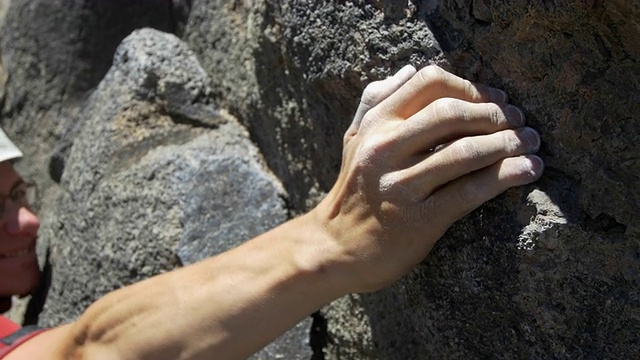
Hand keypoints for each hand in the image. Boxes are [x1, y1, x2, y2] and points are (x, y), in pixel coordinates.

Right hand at [312, 65, 543, 293]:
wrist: (334, 248)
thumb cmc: (353, 191)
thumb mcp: (354, 140)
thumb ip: (375, 101)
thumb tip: (408, 69)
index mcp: (376, 124)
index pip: (429, 82)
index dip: (471, 86)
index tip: (495, 99)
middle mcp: (385, 148)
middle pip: (452, 112)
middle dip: (496, 114)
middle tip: (520, 122)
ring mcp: (402, 184)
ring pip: (466, 151)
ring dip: (509, 143)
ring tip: (532, 145)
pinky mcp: (419, 219)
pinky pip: (471, 190)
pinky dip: (506, 176)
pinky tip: (528, 170)